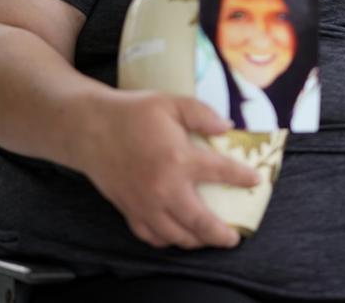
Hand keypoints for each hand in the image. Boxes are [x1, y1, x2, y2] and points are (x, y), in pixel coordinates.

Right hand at [75, 90, 260, 249]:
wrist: (89, 129)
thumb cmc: (132, 113)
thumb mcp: (171, 103)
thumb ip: (202, 114)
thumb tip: (227, 127)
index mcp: (179, 159)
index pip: (222, 173)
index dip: (242, 178)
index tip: (255, 181)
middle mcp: (165, 188)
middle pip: (201, 222)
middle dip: (221, 234)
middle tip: (234, 238)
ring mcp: (146, 204)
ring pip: (177, 236)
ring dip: (197, 241)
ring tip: (209, 239)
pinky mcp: (130, 211)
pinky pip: (152, 236)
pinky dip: (167, 240)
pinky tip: (177, 235)